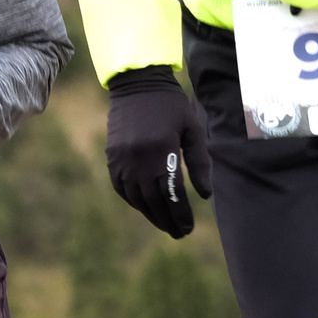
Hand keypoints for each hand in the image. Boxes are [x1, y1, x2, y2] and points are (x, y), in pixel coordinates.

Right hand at [104, 67, 211, 238]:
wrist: (137, 84)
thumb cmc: (171, 105)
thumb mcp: (192, 128)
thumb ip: (199, 161)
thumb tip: (205, 195)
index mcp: (162, 151)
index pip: (172, 193)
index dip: (181, 214)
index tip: (189, 228)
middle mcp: (139, 158)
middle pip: (154, 200)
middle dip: (167, 220)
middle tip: (179, 234)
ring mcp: (122, 159)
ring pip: (136, 198)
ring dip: (151, 215)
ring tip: (165, 225)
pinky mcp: (112, 157)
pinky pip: (121, 188)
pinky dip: (134, 201)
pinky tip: (145, 207)